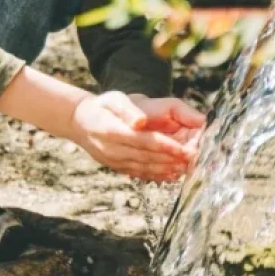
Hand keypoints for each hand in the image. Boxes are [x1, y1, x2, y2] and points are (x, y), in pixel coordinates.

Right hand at [68, 91, 204, 182]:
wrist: (80, 123)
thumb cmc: (103, 106)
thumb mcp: (113, 99)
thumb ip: (128, 109)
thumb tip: (141, 121)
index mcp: (113, 130)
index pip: (144, 140)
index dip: (166, 146)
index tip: (185, 149)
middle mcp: (113, 149)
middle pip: (147, 157)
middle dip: (172, 160)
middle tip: (194, 160)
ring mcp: (114, 161)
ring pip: (145, 168)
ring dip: (167, 170)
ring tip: (187, 167)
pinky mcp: (117, 168)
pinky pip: (139, 174)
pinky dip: (157, 176)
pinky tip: (172, 174)